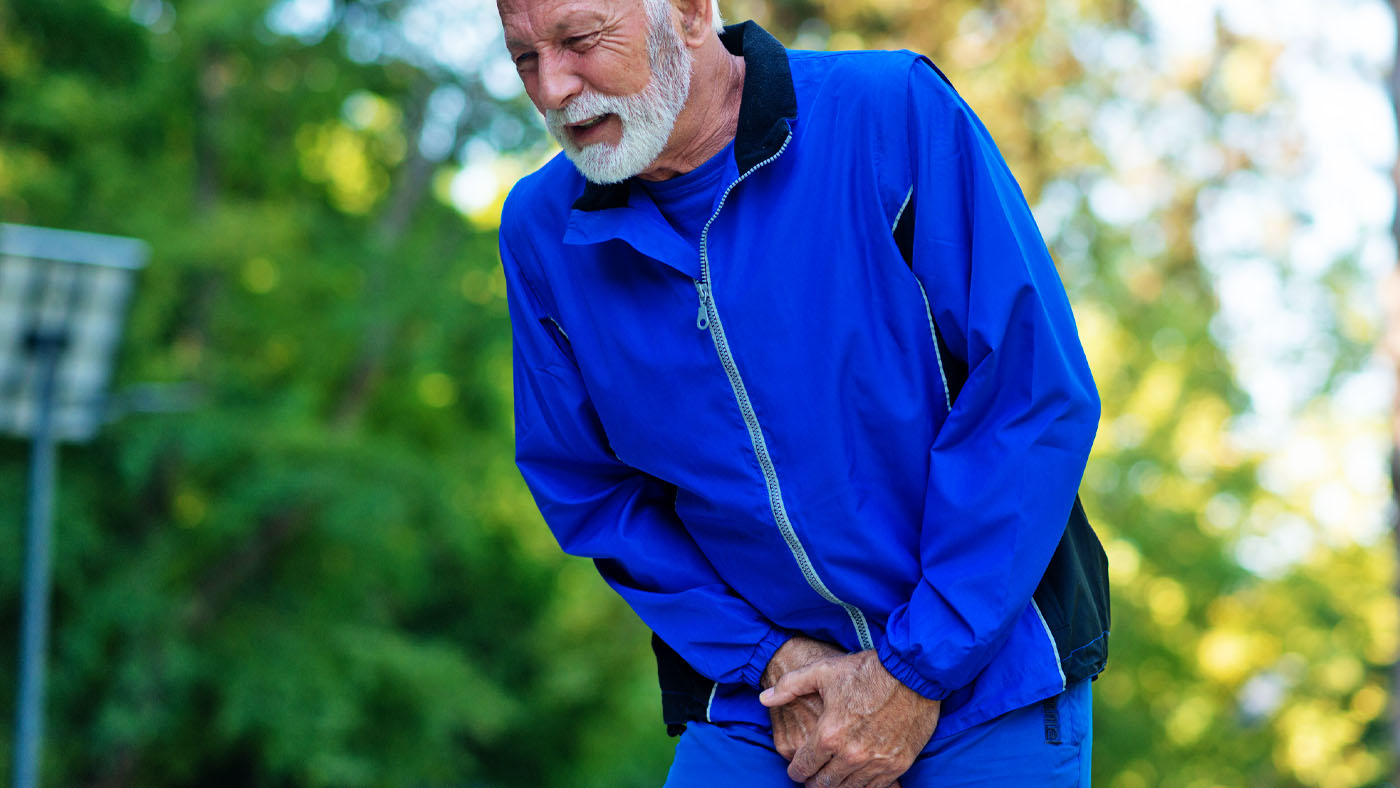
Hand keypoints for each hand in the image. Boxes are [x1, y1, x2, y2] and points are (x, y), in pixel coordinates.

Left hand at [759, 650, 939, 787]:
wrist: (913, 672)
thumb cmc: (866, 670)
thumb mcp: (822, 671)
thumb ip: (789, 686)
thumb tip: (764, 698)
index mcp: (829, 735)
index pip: (803, 767)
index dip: (796, 771)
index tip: (797, 770)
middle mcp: (851, 755)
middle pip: (824, 784)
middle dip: (814, 783)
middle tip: (812, 779)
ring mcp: (876, 762)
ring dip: (838, 787)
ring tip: (833, 780)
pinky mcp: (899, 764)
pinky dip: (863, 787)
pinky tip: (857, 780)